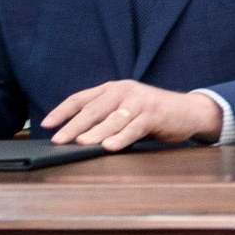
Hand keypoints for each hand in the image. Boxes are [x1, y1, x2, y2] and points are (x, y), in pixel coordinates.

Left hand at [43, 80, 222, 150]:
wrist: (188, 111)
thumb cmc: (152, 114)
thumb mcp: (126, 111)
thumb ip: (105, 118)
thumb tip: (77, 137)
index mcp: (113, 88)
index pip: (81, 98)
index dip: (62, 111)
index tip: (46, 125)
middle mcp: (124, 91)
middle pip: (93, 109)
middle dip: (73, 126)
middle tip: (59, 140)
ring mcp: (139, 102)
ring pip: (112, 119)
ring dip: (95, 132)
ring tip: (80, 143)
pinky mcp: (153, 114)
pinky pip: (134, 128)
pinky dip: (121, 138)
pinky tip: (109, 146)